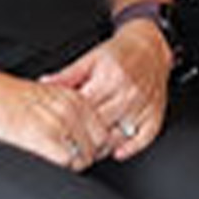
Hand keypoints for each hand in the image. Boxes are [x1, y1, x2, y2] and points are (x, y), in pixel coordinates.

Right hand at [0, 62, 113, 169]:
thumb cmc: (5, 97)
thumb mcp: (46, 97)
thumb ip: (66, 113)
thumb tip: (78, 138)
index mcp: (74, 98)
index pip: (103, 131)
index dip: (93, 148)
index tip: (81, 153)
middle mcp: (71, 109)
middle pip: (97, 147)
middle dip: (85, 158)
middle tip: (66, 161)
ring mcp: (58, 122)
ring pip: (84, 157)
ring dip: (72, 166)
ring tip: (54, 163)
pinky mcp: (42, 137)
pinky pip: (67, 162)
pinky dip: (60, 169)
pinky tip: (46, 163)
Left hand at [50, 17, 174, 158]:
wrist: (150, 46)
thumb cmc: (119, 54)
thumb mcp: (90, 59)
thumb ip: (67, 75)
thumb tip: (43, 84)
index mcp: (109, 78)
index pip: (84, 109)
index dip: (69, 122)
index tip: (59, 130)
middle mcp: (128, 92)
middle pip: (100, 126)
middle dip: (83, 138)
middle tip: (71, 146)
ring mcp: (143, 105)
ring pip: (119, 136)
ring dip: (103, 147)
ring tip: (89, 150)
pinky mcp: (155, 114)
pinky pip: (143, 139)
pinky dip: (130, 148)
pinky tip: (117, 151)